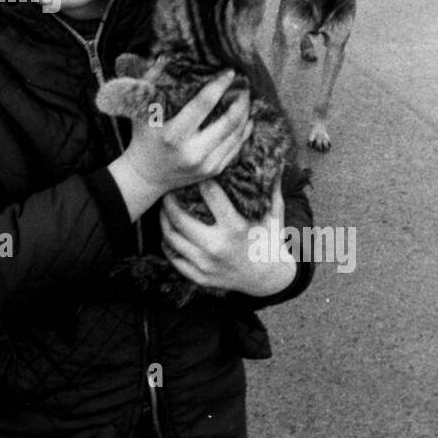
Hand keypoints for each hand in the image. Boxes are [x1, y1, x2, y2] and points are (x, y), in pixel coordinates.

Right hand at [126, 71, 251, 198]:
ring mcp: (206, 164)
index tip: (230, 72)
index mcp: (173, 135)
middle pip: (229, 121)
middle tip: (244, 84)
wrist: (146, 177)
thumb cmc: (143, 138)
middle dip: (240, 100)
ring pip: (237, 135)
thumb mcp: (141, 112)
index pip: (203, 105)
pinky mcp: (214, 171)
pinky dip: (244, 131)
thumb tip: (166, 56)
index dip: (219, 86)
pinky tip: (247, 118)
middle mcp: (192, 152)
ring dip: (246, 113)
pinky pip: (237, 148)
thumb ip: (152, 82)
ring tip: (246, 97)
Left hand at [160, 177, 295, 296]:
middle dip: (169, 200)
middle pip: (180, 218)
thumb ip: (271, 186)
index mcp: (236, 227)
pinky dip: (167, 244)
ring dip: (163, 219)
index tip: (193, 170)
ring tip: (163, 207)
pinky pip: (174, 259)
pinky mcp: (201, 277)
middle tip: (167, 189)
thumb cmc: (270, 240)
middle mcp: (218, 246)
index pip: (210, 194)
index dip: (199, 178)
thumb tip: (274, 158)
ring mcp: (207, 264)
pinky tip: (168, 232)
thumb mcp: (274, 213)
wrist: (270, 279)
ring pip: (172, 238)